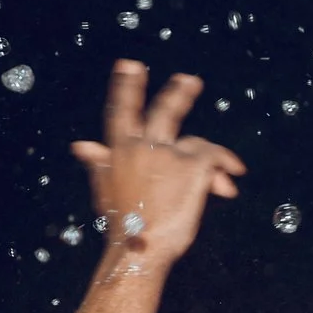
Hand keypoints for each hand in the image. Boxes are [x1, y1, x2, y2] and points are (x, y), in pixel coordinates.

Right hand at [70, 61, 245, 269]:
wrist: (139, 247)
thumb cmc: (123, 224)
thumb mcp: (106, 189)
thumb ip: (100, 163)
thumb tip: (82, 145)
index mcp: (118, 150)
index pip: (120, 111)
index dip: (126, 87)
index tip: (129, 65)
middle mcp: (142, 146)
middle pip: (163, 112)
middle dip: (179, 94)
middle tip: (190, 80)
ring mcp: (167, 154)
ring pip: (197, 142)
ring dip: (214, 154)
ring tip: (231, 167)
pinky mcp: (191, 166)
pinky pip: (213, 156)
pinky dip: (224, 166)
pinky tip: (231, 179)